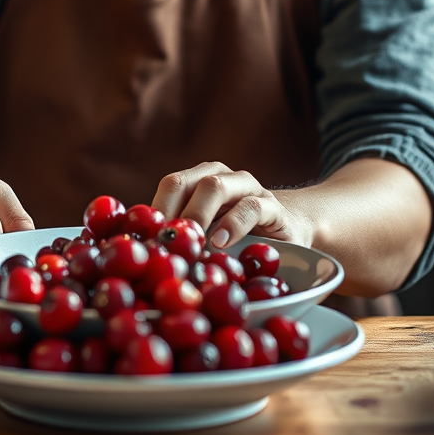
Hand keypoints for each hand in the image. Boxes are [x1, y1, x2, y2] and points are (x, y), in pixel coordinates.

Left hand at [151, 161, 313, 249]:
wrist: (288, 229)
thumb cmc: (236, 235)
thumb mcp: (206, 234)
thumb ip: (182, 238)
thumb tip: (146, 258)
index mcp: (196, 180)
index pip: (169, 187)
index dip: (154, 212)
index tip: (145, 241)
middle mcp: (218, 176)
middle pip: (184, 183)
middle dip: (171, 212)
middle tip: (165, 241)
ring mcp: (245, 187)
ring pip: (214, 186)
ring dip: (198, 214)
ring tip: (193, 242)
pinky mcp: (271, 206)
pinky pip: (250, 207)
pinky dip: (232, 224)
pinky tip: (221, 242)